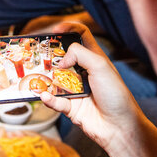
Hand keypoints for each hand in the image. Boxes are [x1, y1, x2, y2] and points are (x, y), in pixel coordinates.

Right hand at [41, 22, 156, 156]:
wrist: (120, 127)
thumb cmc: (116, 94)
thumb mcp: (100, 66)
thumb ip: (79, 54)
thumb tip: (61, 60)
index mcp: (93, 58)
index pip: (80, 36)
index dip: (68, 28)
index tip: (54, 30)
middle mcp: (82, 71)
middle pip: (62, 56)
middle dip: (50, 54)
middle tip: (39, 53)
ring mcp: (74, 88)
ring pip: (53, 78)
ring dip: (44, 77)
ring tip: (36, 75)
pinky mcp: (69, 105)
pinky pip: (54, 100)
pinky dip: (48, 98)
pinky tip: (45, 96)